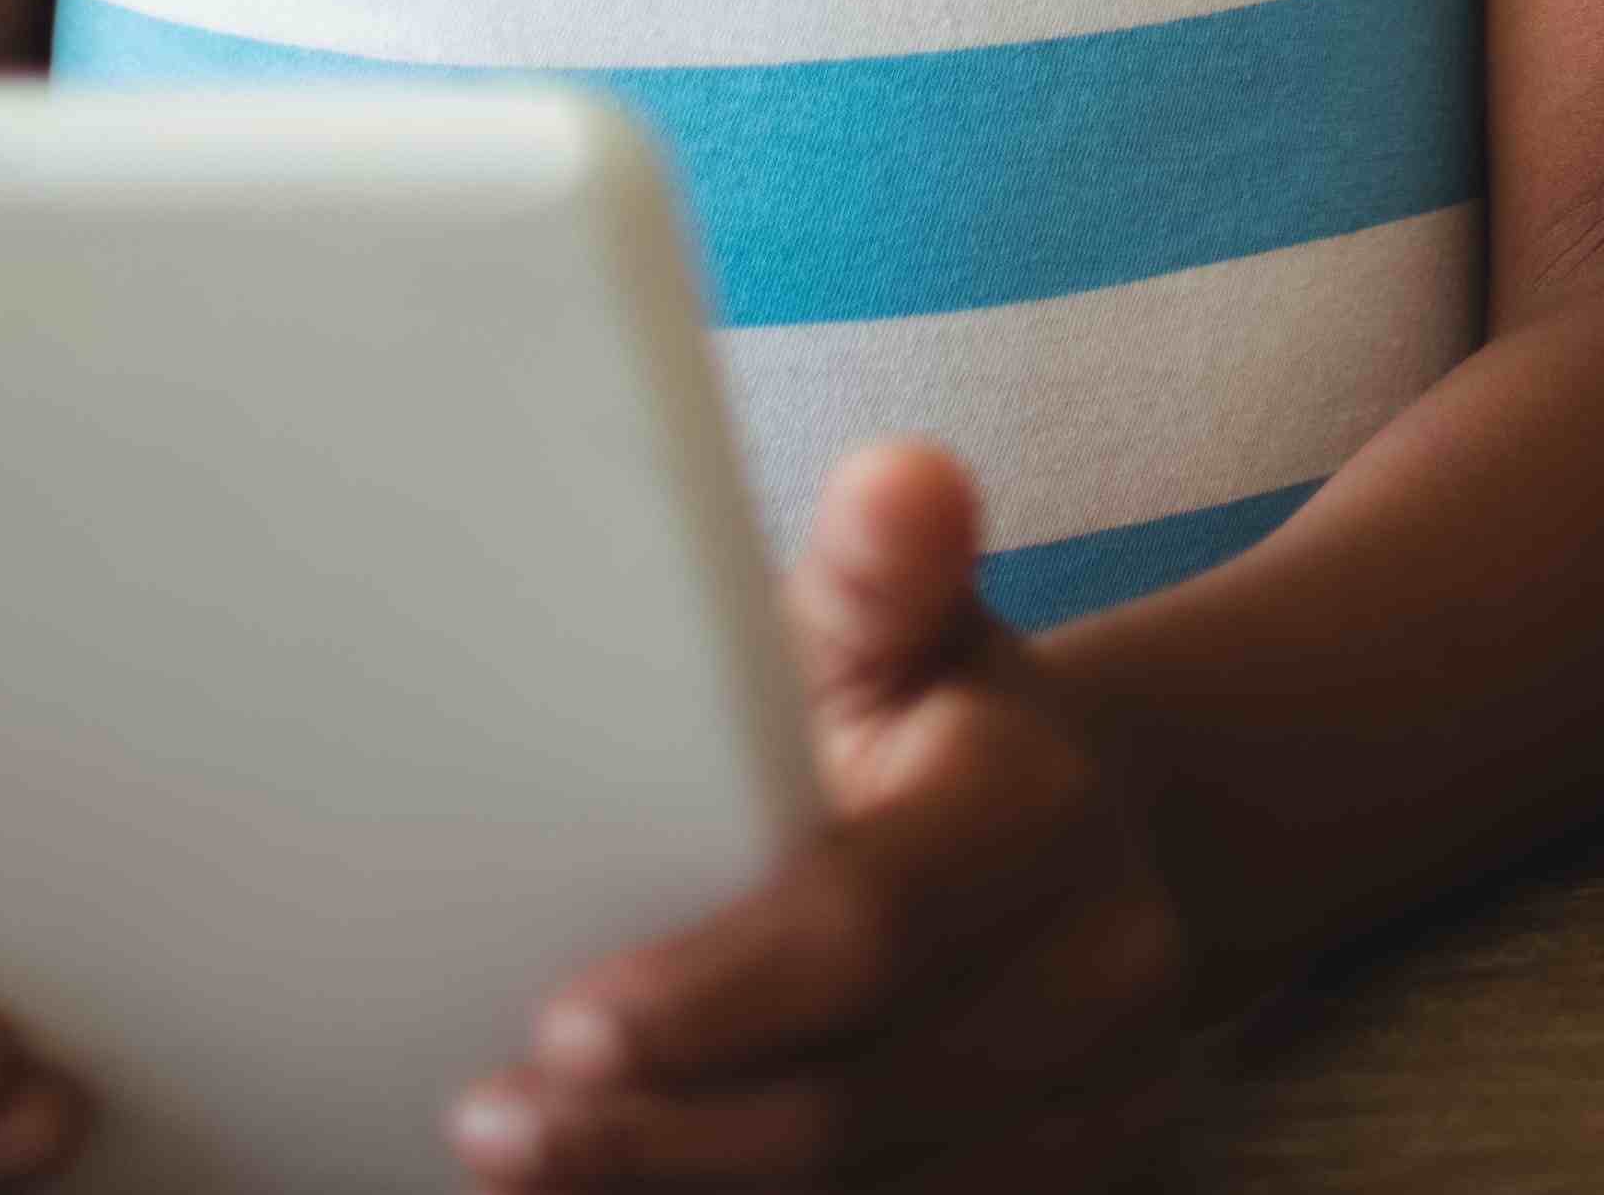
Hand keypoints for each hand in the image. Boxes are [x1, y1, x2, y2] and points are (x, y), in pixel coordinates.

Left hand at [464, 440, 1190, 1186]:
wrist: (1090, 825)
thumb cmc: (929, 721)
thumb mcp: (898, 623)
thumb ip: (872, 573)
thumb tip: (901, 479)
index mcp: (1040, 805)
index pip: (866, 923)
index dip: (714, 992)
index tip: (563, 1028)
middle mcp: (1103, 964)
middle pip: (860, 1098)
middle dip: (662, 1136)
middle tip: (500, 1132)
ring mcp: (1100, 1096)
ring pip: (884, 1187)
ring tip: (544, 1179)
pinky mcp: (1075, 1176)